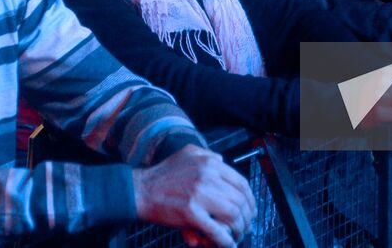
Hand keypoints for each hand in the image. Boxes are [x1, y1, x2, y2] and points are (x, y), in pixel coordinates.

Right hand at [133, 146, 256, 247]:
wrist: (141, 190)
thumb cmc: (163, 174)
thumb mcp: (187, 154)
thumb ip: (207, 154)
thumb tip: (222, 160)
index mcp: (210, 163)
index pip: (241, 182)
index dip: (250, 199)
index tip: (251, 209)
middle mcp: (208, 177)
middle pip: (240, 200)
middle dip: (247, 217)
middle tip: (247, 226)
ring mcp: (200, 195)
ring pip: (233, 216)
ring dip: (239, 229)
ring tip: (238, 236)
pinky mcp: (191, 214)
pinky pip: (216, 230)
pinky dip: (226, 241)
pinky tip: (229, 244)